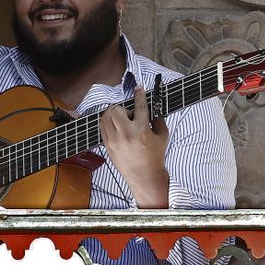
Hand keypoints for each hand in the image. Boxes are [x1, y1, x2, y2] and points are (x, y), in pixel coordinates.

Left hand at [100, 87, 168, 207]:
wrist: (144, 176)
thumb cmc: (155, 156)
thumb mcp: (163, 136)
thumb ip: (158, 119)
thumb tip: (152, 107)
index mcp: (142, 130)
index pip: (139, 106)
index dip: (139, 95)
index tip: (139, 88)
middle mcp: (125, 134)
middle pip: (116, 109)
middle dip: (123, 109)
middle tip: (130, 116)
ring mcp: (114, 140)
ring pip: (105, 117)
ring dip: (113, 114)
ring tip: (122, 122)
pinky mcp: (107, 145)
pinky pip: (102, 127)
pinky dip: (108, 123)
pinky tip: (116, 127)